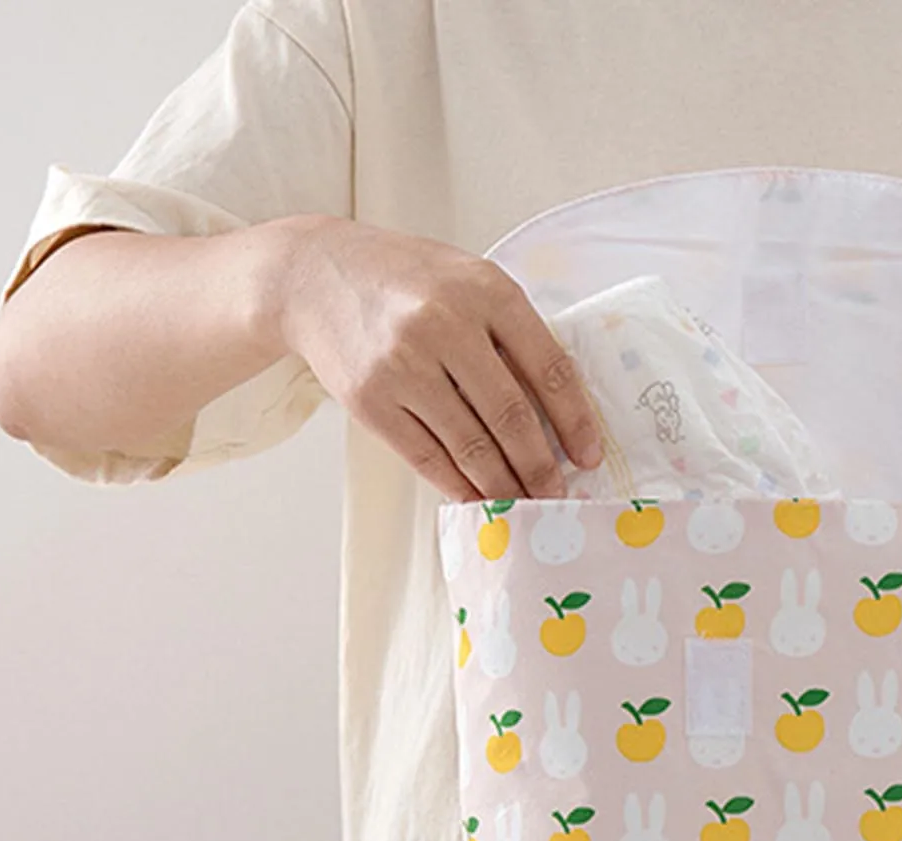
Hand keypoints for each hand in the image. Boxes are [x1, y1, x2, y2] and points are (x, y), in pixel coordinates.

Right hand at [271, 217, 600, 499]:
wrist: (312, 275)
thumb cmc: (406, 280)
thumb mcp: (468, 281)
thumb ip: (511, 333)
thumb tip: (558, 411)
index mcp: (486, 291)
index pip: (549, 368)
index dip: (576, 421)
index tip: (589, 456)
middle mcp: (445, 325)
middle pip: (511, 416)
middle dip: (541, 467)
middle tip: (558, 495)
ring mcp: (404, 365)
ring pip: (471, 446)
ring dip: (504, 486)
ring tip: (524, 504)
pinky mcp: (370, 400)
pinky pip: (428, 458)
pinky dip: (459, 486)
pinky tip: (479, 499)